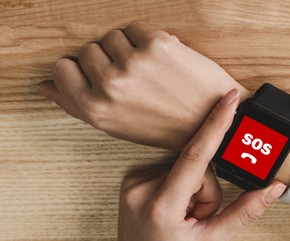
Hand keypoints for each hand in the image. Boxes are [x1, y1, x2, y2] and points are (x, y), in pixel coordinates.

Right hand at [38, 22, 250, 149]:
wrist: (209, 120)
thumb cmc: (162, 126)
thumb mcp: (115, 125)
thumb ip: (76, 104)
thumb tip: (44, 85)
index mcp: (95, 109)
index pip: (63, 68)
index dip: (81, 70)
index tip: (99, 75)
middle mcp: (110, 85)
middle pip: (86, 50)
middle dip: (106, 60)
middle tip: (132, 79)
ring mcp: (133, 62)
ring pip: (111, 37)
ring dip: (126, 49)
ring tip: (147, 70)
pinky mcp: (157, 44)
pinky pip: (134, 28)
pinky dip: (145, 39)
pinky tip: (159, 59)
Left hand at [115, 89, 286, 240]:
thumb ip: (246, 211)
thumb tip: (273, 187)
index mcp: (161, 206)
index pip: (196, 155)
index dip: (216, 123)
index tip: (228, 99)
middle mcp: (141, 188)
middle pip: (194, 165)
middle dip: (206, 189)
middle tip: (197, 216)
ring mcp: (133, 183)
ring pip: (183, 166)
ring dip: (192, 188)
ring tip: (184, 214)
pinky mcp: (132, 180)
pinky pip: (169, 169)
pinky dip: (179, 185)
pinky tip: (173, 206)